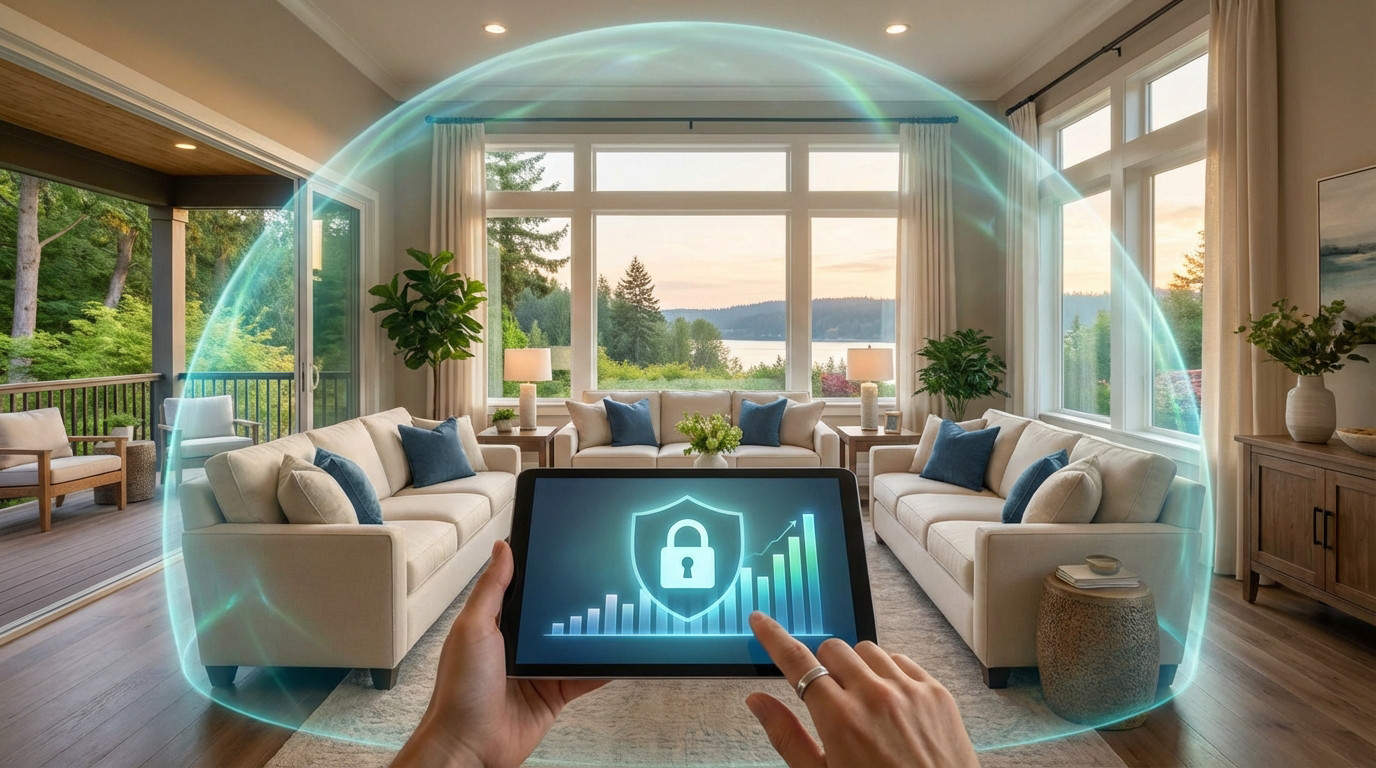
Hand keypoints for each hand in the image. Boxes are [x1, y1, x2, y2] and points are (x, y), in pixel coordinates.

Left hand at [392, 540, 606, 767]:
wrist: (470, 747)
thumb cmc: (459, 692)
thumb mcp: (473, 629)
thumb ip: (491, 589)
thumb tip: (502, 548)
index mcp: (495, 624)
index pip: (524, 589)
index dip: (542, 572)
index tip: (565, 552)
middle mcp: (517, 645)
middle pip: (554, 616)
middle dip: (574, 602)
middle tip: (600, 582)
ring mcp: (537, 670)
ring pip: (572, 644)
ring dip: (590, 634)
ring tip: (614, 614)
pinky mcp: (554, 694)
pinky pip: (584, 677)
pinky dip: (601, 668)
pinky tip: (616, 654)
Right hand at [745, 612, 978, 767]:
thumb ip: (787, 736)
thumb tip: (757, 701)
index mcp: (840, 719)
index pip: (797, 661)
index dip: (774, 637)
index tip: (761, 621)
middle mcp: (874, 696)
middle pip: (832, 650)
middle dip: (824, 668)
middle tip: (830, 698)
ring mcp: (909, 691)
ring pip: (867, 650)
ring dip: (858, 668)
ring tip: (863, 703)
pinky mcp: (936, 692)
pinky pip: (902, 660)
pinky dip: (889, 674)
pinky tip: (890, 703)